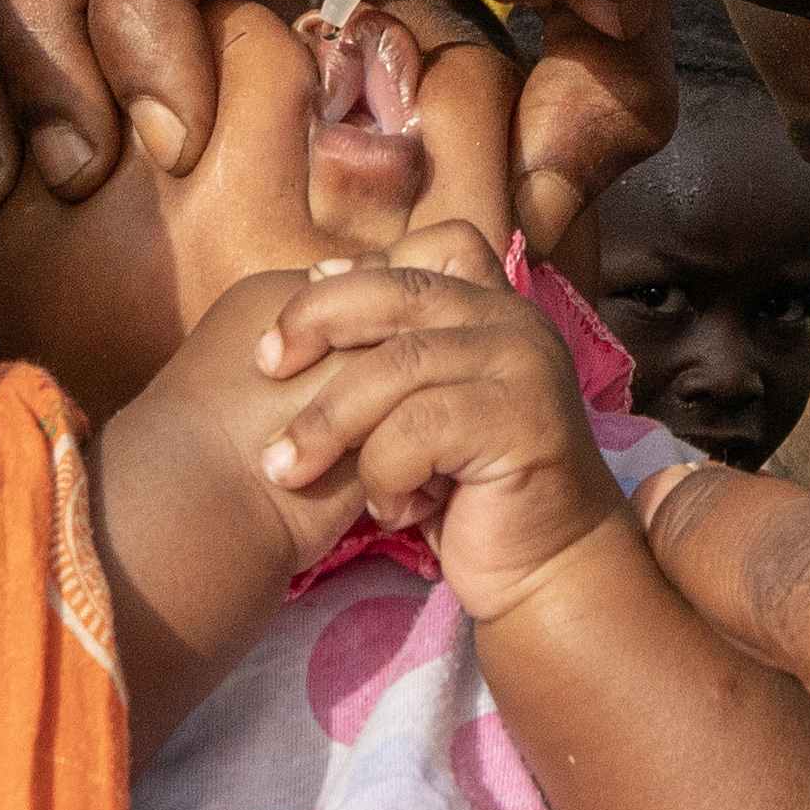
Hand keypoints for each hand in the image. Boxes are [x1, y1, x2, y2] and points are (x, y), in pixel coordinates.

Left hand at [227, 230, 626, 616]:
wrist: (545, 567)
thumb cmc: (464, 487)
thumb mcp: (415, 404)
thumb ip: (384, 347)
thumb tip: (315, 276)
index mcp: (493, 306)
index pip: (436, 242)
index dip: (356, 272)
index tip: (297, 324)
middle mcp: (516, 322)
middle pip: (398, 291)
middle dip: (316, 323)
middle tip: (265, 369)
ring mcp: (526, 367)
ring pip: (396, 367)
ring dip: (329, 423)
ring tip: (292, 469)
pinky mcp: (524, 422)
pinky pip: (419, 430)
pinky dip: (384, 472)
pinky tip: (390, 509)